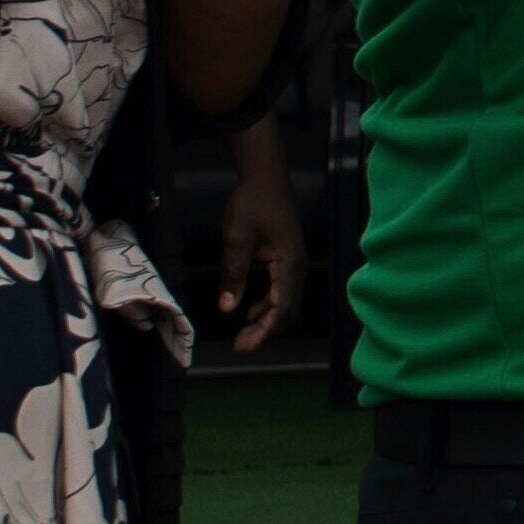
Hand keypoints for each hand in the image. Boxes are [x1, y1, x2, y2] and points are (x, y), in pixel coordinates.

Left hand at [214, 118, 307, 353]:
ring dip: (266, 320)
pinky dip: (267, 305)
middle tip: (240, 347)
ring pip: (285, 302)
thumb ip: (233, 275)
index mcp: (288, 263)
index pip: (281, 307)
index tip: (246, 348)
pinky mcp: (287, 257)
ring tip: (243, 335)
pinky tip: (249, 311)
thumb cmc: (252, 203)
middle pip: (287, 309)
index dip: (265, 331)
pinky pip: (281, 290)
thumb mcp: (236, 239)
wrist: (266, 175)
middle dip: (266, 332)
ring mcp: (294, 261)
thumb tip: (227, 309)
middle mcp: (297, 266)